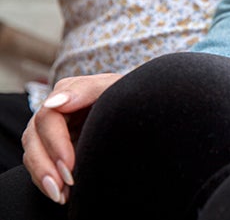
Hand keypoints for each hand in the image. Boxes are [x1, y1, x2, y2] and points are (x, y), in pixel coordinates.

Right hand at [22, 73, 121, 203]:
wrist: (141, 107)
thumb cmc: (129, 94)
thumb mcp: (114, 86)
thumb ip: (86, 90)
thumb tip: (54, 103)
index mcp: (67, 93)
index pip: (48, 118)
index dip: (55, 143)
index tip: (68, 165)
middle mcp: (55, 112)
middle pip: (34, 138)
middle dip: (45, 166)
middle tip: (62, 186)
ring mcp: (54, 131)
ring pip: (34, 154)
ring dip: (43, 177)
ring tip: (59, 196)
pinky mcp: (57, 149)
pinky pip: (42, 166)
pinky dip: (47, 182)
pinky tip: (62, 196)